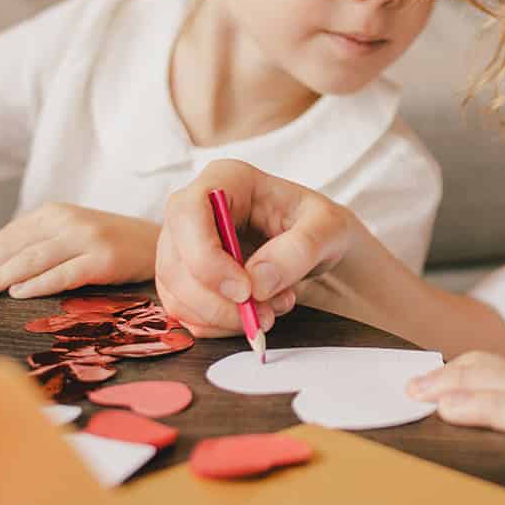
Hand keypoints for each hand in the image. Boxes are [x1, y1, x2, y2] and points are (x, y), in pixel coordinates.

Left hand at [0, 203, 159, 297]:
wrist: (165, 242)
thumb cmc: (113, 245)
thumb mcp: (73, 237)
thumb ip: (40, 248)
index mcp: (55, 213)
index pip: (7, 236)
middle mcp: (68, 220)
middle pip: (15, 247)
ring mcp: (87, 238)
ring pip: (33, 259)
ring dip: (1, 277)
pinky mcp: (104, 258)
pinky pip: (64, 272)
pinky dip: (39, 283)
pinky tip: (18, 293)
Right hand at [155, 159, 360, 337]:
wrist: (317, 244)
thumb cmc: (319, 224)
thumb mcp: (329, 227)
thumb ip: (299, 249)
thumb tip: (257, 282)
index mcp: (226, 179)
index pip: (187, 212)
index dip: (206, 258)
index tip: (244, 291)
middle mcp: (195, 209)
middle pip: (175, 259)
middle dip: (216, 300)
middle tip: (263, 314)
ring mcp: (184, 244)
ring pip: (175, 290)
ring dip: (220, 316)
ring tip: (269, 311)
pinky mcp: (185, 277)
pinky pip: (183, 310)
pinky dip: (216, 325)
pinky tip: (251, 316)